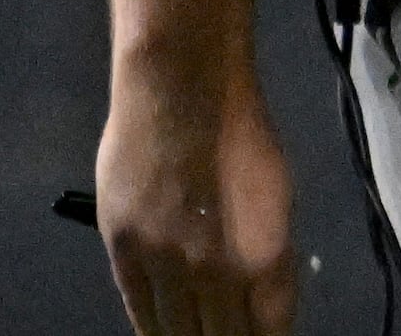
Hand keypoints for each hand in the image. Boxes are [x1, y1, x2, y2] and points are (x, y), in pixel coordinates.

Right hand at [97, 56, 297, 335]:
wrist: (182, 89)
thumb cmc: (241, 131)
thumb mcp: (276, 196)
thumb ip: (267, 253)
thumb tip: (258, 294)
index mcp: (265, 258)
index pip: (269, 330)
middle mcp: (217, 273)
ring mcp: (166, 263)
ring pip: (177, 330)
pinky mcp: (124, 248)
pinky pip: (137, 305)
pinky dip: (149, 325)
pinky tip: (157, 333)